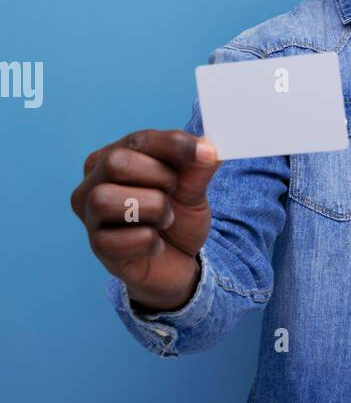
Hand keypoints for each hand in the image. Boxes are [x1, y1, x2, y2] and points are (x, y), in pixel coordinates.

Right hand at [70, 129, 220, 309]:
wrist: (180, 262)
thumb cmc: (177, 218)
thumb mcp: (192, 189)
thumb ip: (198, 167)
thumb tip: (208, 148)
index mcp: (112, 157)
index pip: (139, 140)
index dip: (173, 145)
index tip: (205, 154)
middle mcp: (93, 183)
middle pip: (115, 163)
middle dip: (158, 177)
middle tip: (172, 194)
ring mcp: (90, 216)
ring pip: (105, 199)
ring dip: (151, 209)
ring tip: (165, 219)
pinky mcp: (98, 247)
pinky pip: (114, 240)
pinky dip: (147, 242)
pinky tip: (156, 243)